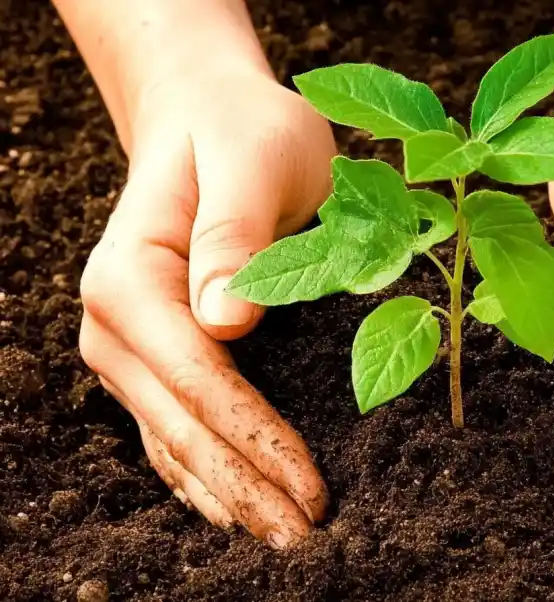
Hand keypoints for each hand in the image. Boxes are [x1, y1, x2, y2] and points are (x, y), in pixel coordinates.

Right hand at [78, 66, 336, 545]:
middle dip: (244, 483)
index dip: (252, 436)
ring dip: (227, 493)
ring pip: (174, 439)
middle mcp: (115, 322)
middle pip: (182, 423)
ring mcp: (131, 348)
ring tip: (280, 537)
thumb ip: (235, 235)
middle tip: (304, 535)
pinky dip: (202, 474)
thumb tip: (226, 323)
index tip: (308, 484)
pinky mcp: (157, 358)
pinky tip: (233, 508)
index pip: (196, 376)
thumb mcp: (253, 159)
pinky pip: (172, 430)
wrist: (212, 121)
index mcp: (130, 278)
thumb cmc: (243, 133)